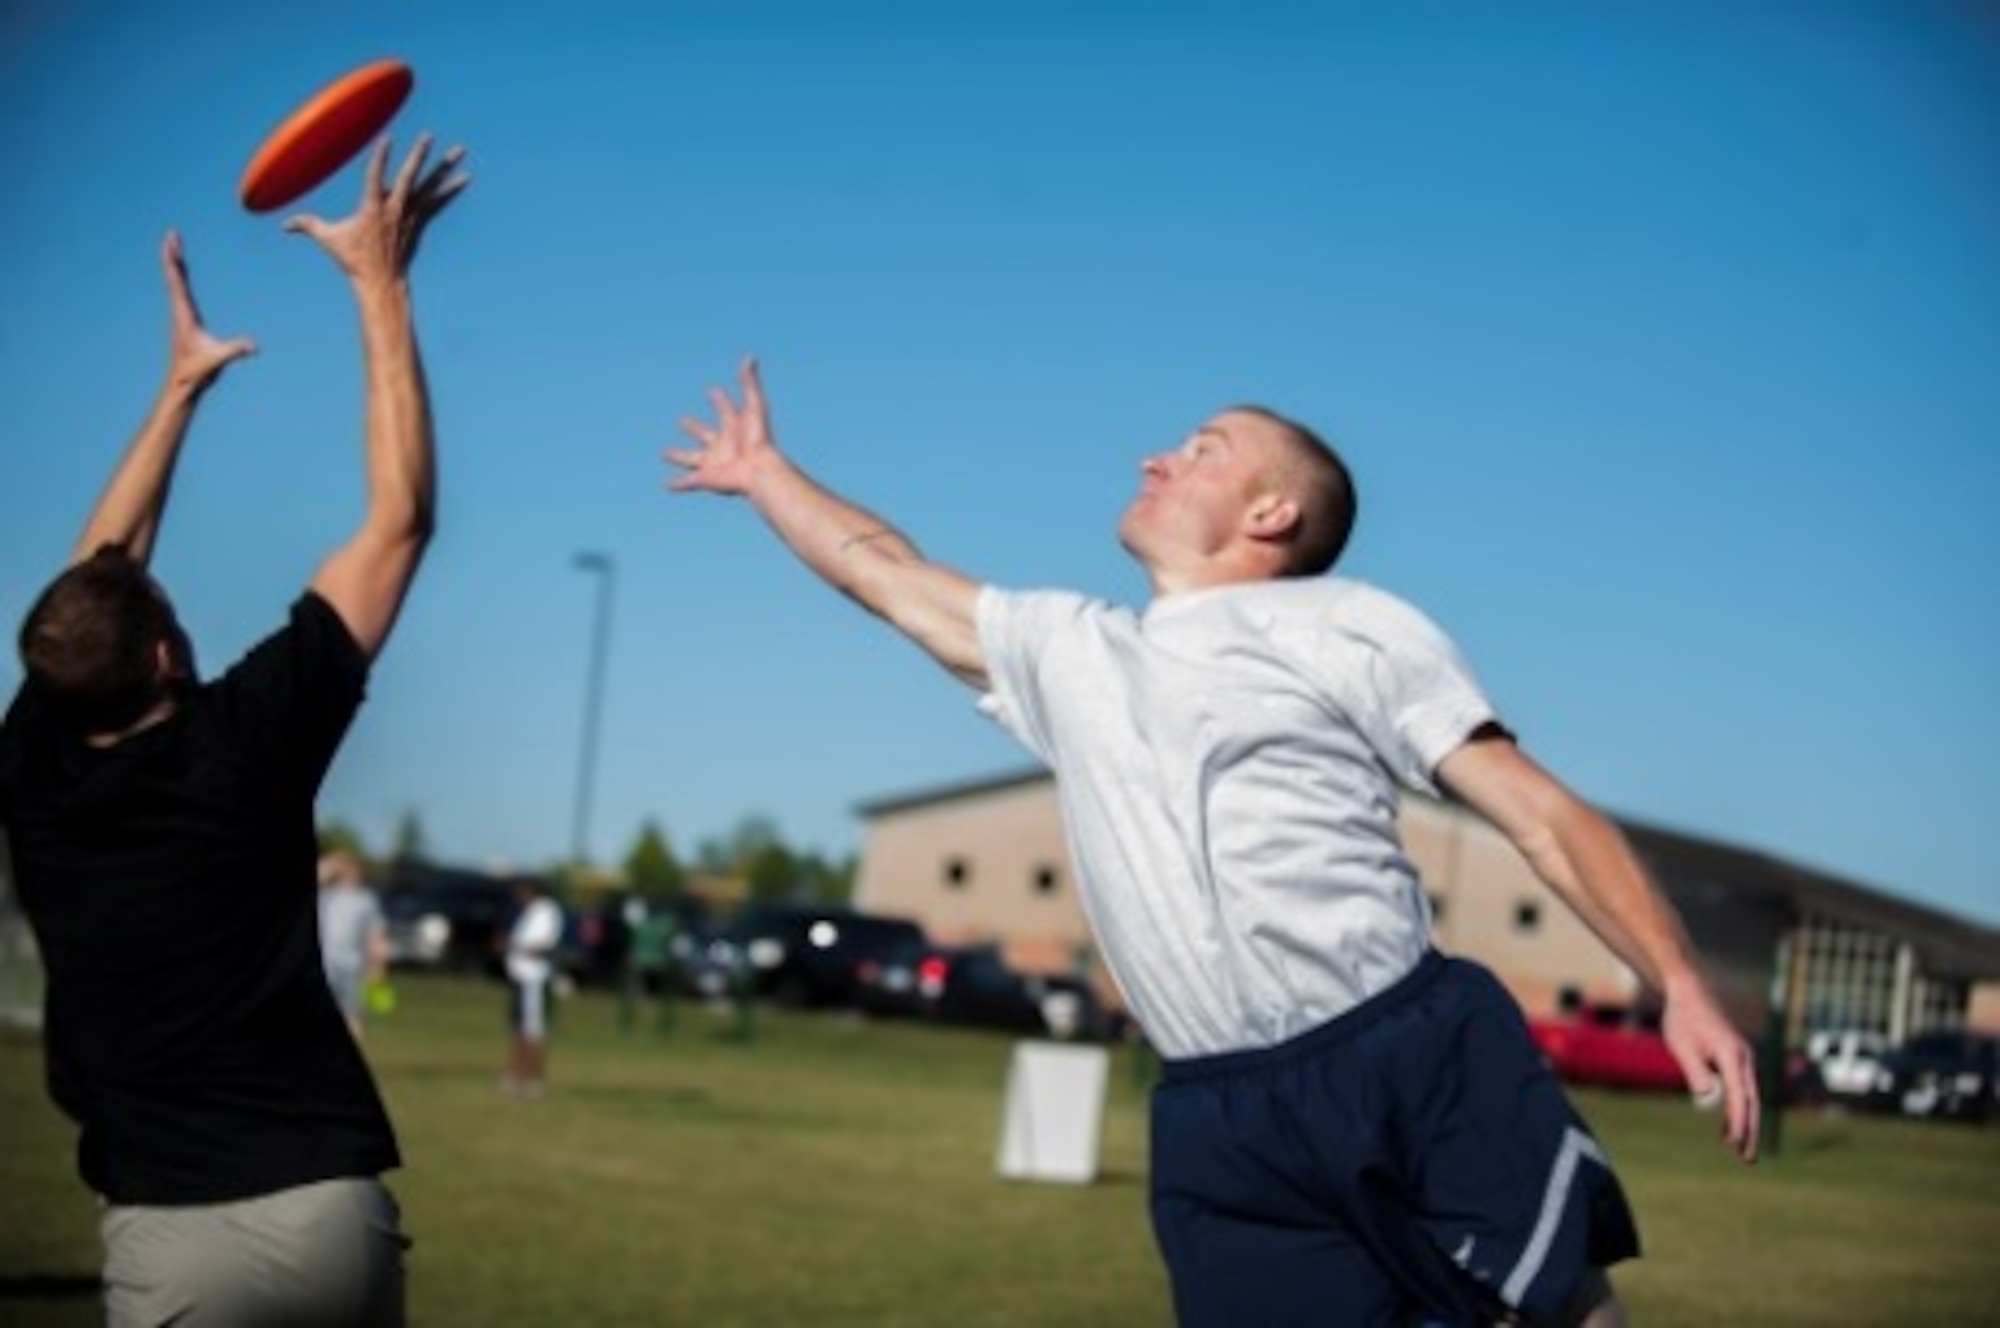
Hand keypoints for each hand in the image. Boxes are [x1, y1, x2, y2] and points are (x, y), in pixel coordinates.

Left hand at [162, 230, 254, 394]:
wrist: (184, 384)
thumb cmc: (197, 372)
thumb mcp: (217, 361)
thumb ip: (234, 351)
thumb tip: (254, 346)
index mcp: (185, 314)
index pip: (177, 281)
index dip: (174, 261)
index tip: (171, 241)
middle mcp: (180, 311)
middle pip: (175, 276)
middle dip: (173, 254)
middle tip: (172, 233)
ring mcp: (182, 314)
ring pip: (176, 282)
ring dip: (176, 263)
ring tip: (175, 246)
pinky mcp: (187, 319)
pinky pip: (182, 291)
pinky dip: (181, 276)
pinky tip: (182, 272)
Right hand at [284, 135, 469, 285]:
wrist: (381, 283)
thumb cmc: (353, 261)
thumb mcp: (328, 239)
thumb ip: (307, 225)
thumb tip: (283, 225)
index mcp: (371, 209)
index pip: (375, 178)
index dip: (381, 158)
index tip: (387, 139)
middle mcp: (395, 210)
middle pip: (409, 178)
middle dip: (418, 156)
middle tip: (429, 136)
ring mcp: (410, 216)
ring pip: (430, 187)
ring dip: (445, 168)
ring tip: (460, 149)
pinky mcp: (420, 224)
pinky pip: (439, 203)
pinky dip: (452, 190)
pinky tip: (465, 177)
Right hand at [666, 357, 787, 495]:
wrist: (759, 470)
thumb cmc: (759, 439)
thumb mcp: (755, 405)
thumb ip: (749, 382)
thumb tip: (750, 357)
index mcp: (734, 428)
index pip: (726, 410)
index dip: (721, 400)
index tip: (715, 391)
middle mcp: (722, 445)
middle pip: (705, 434)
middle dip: (694, 427)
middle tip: (682, 420)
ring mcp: (713, 463)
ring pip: (691, 458)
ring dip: (678, 456)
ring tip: (665, 453)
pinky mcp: (705, 478)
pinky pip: (688, 482)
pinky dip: (677, 484)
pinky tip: (666, 486)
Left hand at [1662, 978, 1760, 1162]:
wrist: (1688, 992)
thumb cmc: (1682, 1019)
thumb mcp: (1682, 1046)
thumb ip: (1696, 1072)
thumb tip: (1710, 1098)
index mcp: (1732, 1055)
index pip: (1739, 1097)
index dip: (1738, 1123)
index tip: (1734, 1145)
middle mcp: (1743, 1058)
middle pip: (1751, 1101)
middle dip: (1750, 1131)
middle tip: (1747, 1158)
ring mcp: (1742, 1058)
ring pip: (1748, 1097)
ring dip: (1745, 1122)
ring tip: (1739, 1149)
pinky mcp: (1735, 1058)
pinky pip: (1741, 1089)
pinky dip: (1738, 1108)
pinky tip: (1729, 1125)